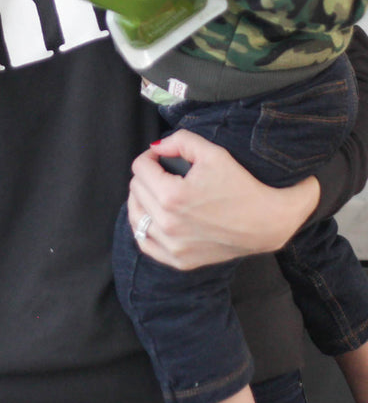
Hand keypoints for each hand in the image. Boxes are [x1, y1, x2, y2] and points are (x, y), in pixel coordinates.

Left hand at [126, 130, 319, 269]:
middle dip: (147, 176)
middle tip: (163, 172)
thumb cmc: (242, 185)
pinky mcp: (179, 261)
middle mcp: (168, 224)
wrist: (268, 223)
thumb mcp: (213, 152)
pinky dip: (144, 228)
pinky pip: (145, 243)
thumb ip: (179, 141)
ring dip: (141, 199)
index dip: (150, 157)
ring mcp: (172, 246)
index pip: (140, 168)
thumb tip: (155, 148)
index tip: (162, 157)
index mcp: (172, 196)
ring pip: (135, 215)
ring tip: (156, 191)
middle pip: (136, 189)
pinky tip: (153, 216)